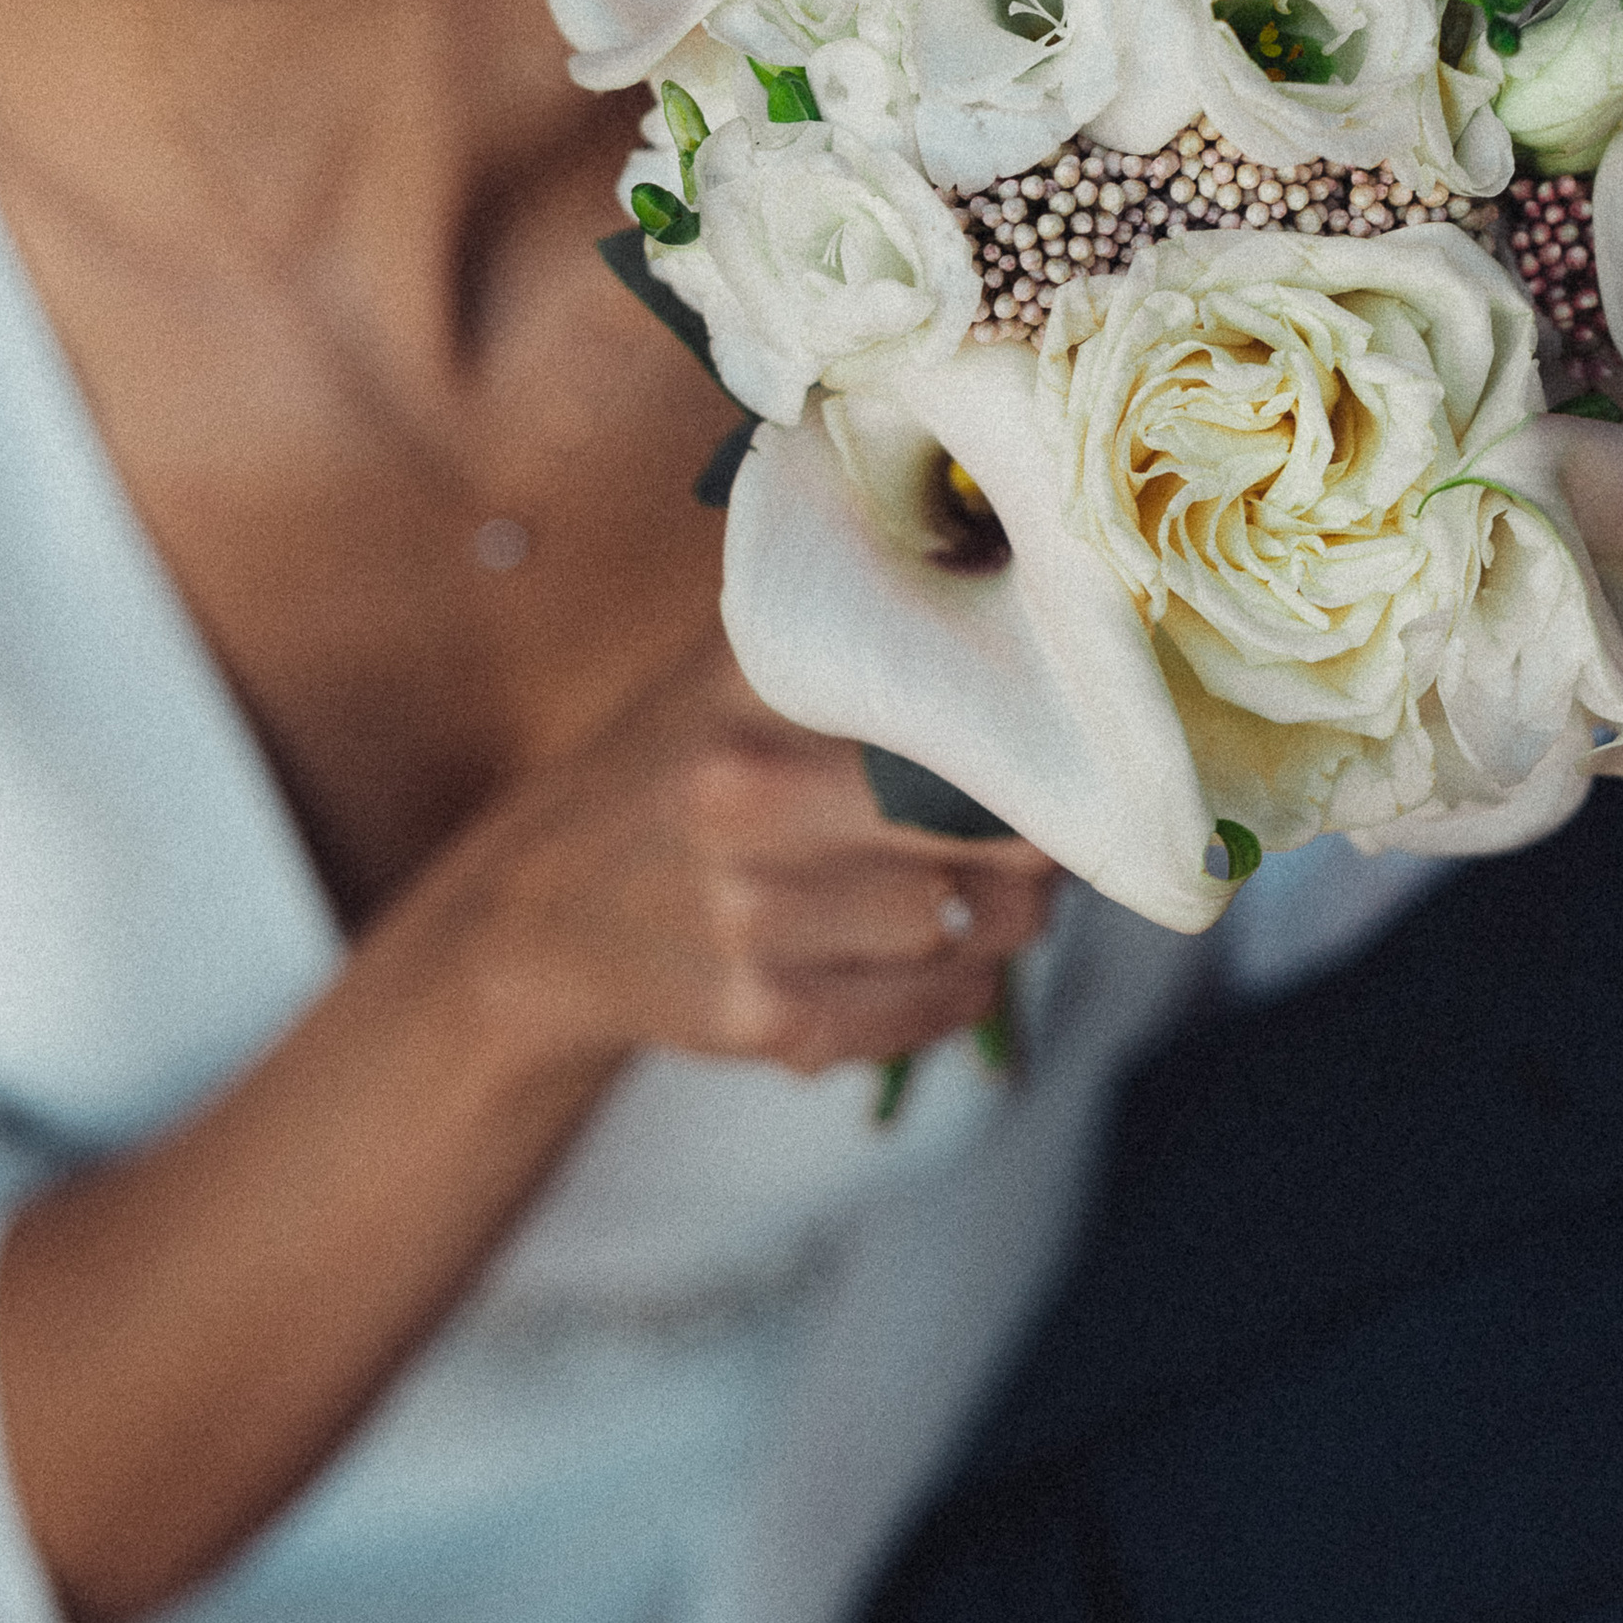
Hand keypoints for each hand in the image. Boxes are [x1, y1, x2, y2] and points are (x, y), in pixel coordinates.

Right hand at [432, 628, 1059, 1083]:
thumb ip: (869, 612)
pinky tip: (924, 957)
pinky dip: (958, 987)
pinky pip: (937, 1006)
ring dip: (1004, 917)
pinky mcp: (762, 1017)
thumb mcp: (746, 659)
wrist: (547, 907)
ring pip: (980, 925)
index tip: (1075, 744)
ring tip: (968, 887)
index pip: (975, 707)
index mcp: (760, 680)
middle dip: (1039, 840)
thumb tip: (1047, 605)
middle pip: (1001, 830)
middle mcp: (746, 791)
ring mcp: (750, 914)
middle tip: (1028, 829)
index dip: (1052, 737)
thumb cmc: (688, 762)